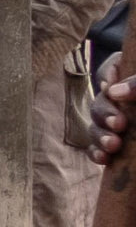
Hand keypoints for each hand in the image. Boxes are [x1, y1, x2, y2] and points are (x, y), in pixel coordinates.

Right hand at [95, 48, 131, 170]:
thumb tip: (115, 92)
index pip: (114, 69)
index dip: (107, 77)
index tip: (111, 88)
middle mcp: (130, 100)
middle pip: (102, 99)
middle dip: (104, 113)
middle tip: (118, 125)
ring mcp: (125, 122)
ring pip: (97, 124)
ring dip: (99, 134)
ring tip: (112, 146)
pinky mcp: (123, 144)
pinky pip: (100, 146)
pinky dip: (97, 151)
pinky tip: (104, 158)